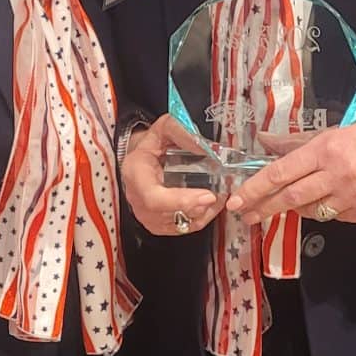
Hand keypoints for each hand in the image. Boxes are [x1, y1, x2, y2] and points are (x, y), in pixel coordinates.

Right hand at [119, 115, 224, 236]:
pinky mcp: (159, 225)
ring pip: (180, 224)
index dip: (181, 200)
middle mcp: (138, 199)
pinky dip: (202, 217)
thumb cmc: (153, 143)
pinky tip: (212, 203)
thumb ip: (182, 132)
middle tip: (220, 194)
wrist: (143, 158)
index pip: (153, 198)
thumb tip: (206, 148)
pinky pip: (184, 228)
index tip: (207, 195)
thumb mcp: (165, 127)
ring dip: (204, 212)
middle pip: (169, 215)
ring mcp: (147, 215)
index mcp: (135, 174)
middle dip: (198, 207)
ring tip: (220, 195)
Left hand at [224, 108, 355, 224]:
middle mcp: (340, 174)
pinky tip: (331, 198)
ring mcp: (355, 197)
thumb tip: (270, 144)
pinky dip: (327, 209)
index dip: (256, 188)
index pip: (282, 172)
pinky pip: (337, 216)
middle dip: (265, 208)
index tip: (238, 199)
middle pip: (291, 198)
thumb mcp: (344, 126)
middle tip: (246, 214)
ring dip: (296, 208)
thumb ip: (305, 140)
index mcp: (330, 147)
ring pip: (313, 211)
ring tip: (287, 203)